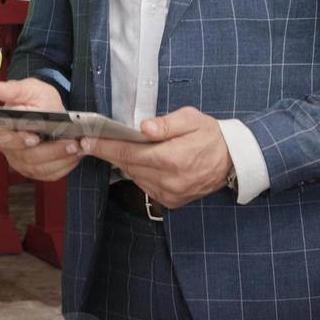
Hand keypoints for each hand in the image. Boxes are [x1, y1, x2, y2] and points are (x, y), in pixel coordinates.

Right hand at [0, 77, 81, 181]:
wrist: (52, 114)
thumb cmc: (39, 101)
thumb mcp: (31, 90)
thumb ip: (15, 89)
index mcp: (2, 130)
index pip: (6, 140)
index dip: (19, 140)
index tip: (34, 138)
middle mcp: (10, 150)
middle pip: (27, 157)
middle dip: (51, 151)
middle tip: (70, 142)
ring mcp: (22, 163)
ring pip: (41, 168)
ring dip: (61, 159)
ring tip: (77, 147)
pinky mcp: (36, 171)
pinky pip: (50, 174)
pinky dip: (65, 166)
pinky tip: (75, 155)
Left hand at [79, 106, 231, 207]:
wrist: (232, 160)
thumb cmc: (210, 135)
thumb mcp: (191, 119)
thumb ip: (167, 124)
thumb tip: (144, 128)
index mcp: (173, 158)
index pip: (128, 153)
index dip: (104, 147)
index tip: (86, 141)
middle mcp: (170, 180)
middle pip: (128, 165)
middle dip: (111, 152)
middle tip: (96, 140)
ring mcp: (171, 193)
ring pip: (135, 177)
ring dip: (127, 163)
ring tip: (125, 147)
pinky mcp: (172, 201)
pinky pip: (146, 186)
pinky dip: (140, 173)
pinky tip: (146, 161)